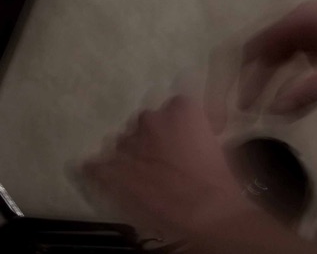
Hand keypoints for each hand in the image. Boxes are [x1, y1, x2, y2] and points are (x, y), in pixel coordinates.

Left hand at [82, 97, 252, 239]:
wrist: (205, 212)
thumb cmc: (219, 179)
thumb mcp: (220, 144)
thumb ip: (201, 131)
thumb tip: (195, 134)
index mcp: (181, 109)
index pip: (176, 106)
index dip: (179, 124)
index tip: (185, 138)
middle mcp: (151, 119)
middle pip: (146, 122)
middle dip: (152, 137)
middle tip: (165, 159)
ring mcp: (127, 144)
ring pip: (122, 142)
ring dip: (131, 154)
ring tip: (142, 176)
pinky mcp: (108, 171)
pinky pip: (95, 166)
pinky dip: (100, 172)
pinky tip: (111, 182)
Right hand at [238, 0, 316, 114]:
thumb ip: (315, 89)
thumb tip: (276, 111)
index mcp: (303, 20)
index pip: (254, 50)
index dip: (239, 80)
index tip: (233, 109)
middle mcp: (305, 20)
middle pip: (263, 53)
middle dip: (250, 83)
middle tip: (241, 117)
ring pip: (281, 56)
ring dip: (269, 83)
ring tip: (262, 113)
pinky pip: (300, 58)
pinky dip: (291, 79)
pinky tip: (294, 100)